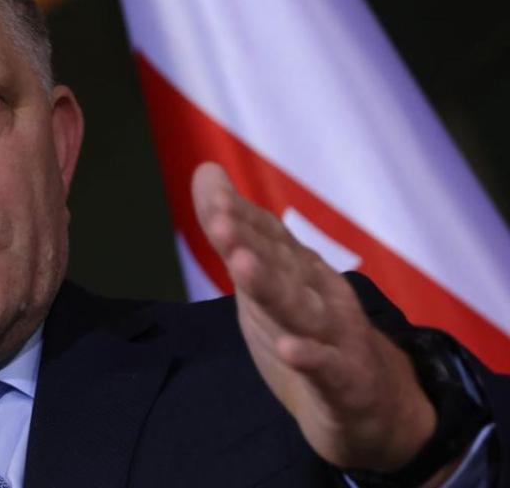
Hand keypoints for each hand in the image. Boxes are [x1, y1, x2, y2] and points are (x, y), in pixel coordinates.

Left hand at [191, 162, 444, 476]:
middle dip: (250, 242)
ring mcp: (336, 337)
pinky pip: (329, 369)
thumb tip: (205, 173)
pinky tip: (288, 349)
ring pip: (301, 311)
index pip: (269, 236)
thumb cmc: (308, 331)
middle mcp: (319, 294)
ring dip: (272, 288)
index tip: (209, 190)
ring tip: (242, 266)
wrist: (373, 405)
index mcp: (300, 271)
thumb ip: (236, 233)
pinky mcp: (347, 382)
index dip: (239, 215)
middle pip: (281, 266)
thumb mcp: (263, 284)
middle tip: (219, 220)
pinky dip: (311, 358)